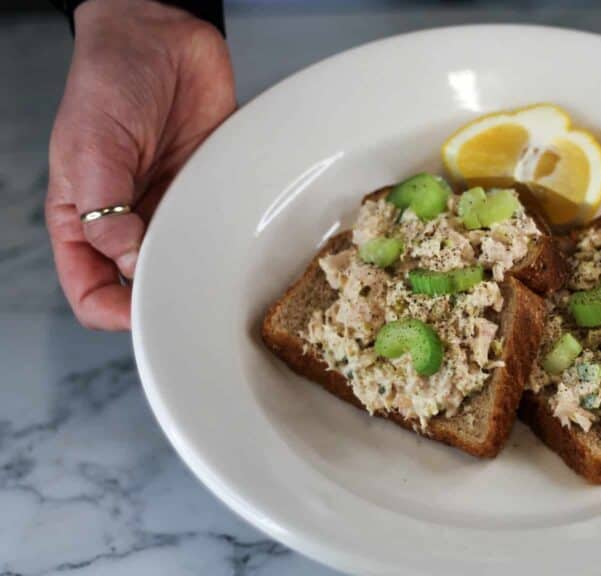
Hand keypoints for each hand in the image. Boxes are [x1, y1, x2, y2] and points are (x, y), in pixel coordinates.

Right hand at [46, 0, 234, 329]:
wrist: (161, 36)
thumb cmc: (110, 81)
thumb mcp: (91, 146)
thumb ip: (102, 210)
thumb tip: (127, 261)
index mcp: (82, 219)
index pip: (91, 289)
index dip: (114, 311)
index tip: (146, 315)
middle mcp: (127, 220)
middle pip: (145, 284)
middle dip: (166, 297)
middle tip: (196, 301)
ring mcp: (169, 206)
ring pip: (186, 260)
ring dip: (201, 269)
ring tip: (219, 273)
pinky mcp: (206, 187)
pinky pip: (217, 225)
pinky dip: (226, 237)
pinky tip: (236, 238)